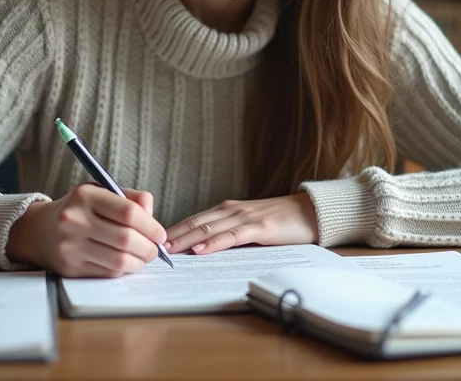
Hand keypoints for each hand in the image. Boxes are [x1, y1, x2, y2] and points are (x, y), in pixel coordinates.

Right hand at [7, 185, 166, 277]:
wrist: (40, 230)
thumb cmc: (80, 209)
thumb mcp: (101, 192)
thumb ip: (131, 199)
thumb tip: (152, 216)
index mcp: (85, 195)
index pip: (128, 212)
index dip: (151, 226)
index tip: (160, 234)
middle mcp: (74, 220)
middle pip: (126, 239)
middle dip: (149, 248)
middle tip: (155, 250)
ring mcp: (70, 246)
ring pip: (119, 261)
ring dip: (139, 262)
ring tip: (143, 257)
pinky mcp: (70, 268)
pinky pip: (108, 273)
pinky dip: (123, 270)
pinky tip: (125, 262)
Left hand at [164, 193, 318, 255]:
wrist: (311, 212)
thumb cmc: (280, 221)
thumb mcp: (249, 226)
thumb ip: (229, 233)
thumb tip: (203, 249)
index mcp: (227, 210)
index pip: (193, 219)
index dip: (172, 230)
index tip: (153, 241)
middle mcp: (232, 210)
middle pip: (194, 222)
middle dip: (172, 235)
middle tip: (149, 247)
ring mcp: (245, 217)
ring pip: (208, 228)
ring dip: (185, 239)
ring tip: (167, 250)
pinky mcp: (260, 227)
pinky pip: (231, 236)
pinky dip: (213, 242)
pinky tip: (200, 250)